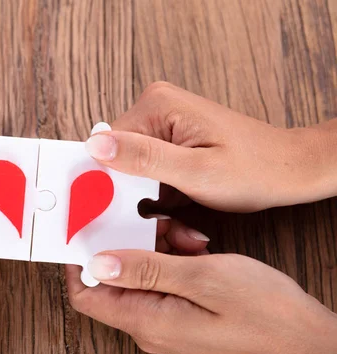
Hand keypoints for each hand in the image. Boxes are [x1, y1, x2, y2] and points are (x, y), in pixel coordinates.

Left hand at [66, 251, 336, 353]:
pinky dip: (174, 258)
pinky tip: (197, 247)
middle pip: (115, 278)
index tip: (85, 231)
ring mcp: (166, 320)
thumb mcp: (201, 279)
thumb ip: (145, 269)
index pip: (86, 296)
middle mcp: (150, 325)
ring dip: (158, 248)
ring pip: (142, 274)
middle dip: (130, 245)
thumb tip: (98, 263)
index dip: (78, 263)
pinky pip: (164, 280)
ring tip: (186, 236)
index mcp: (146, 320)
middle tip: (154, 225)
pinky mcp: (183, 313)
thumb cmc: (264, 313)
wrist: (305, 339)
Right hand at [85, 82, 336, 211]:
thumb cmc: (254, 170)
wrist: (289, 170)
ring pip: (130, 168)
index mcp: (158, 106)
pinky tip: (177, 204)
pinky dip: (158, 192)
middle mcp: (156, 107)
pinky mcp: (170, 139)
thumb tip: (95, 146)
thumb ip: (143, 158)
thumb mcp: (195, 171)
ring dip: (146, 196)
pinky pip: (147, 169)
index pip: (105, 146)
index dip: (108, 182)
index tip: (117, 210)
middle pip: (116, 158)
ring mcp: (163, 122)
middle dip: (131, 192)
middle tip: (158, 216)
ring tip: (175, 211)